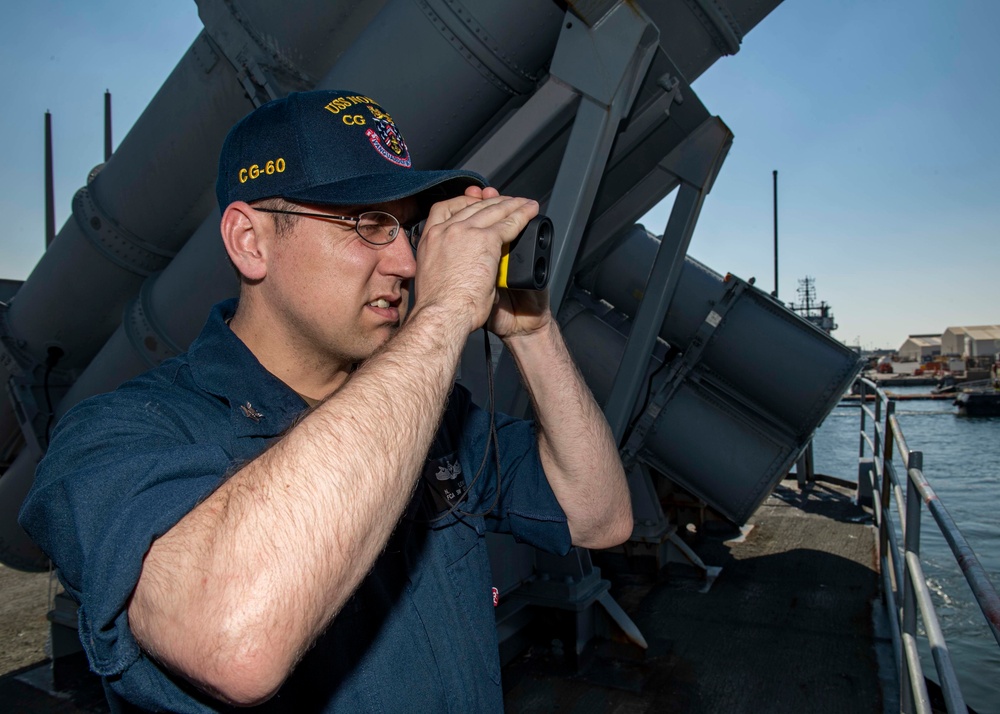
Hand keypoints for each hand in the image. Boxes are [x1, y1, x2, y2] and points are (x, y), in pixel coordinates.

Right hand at [412, 186, 538, 335]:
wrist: (442, 316)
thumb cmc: (437, 307)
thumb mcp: (436, 278)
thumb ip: (447, 264)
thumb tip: (460, 268)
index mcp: (429, 240)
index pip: (445, 209)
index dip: (464, 202)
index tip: (474, 200)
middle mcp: (444, 231)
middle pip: (472, 206)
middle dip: (492, 201)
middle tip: (506, 199)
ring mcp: (465, 232)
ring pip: (493, 211)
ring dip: (511, 205)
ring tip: (524, 203)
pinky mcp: (485, 240)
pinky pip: (508, 223)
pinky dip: (522, 216)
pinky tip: (530, 212)